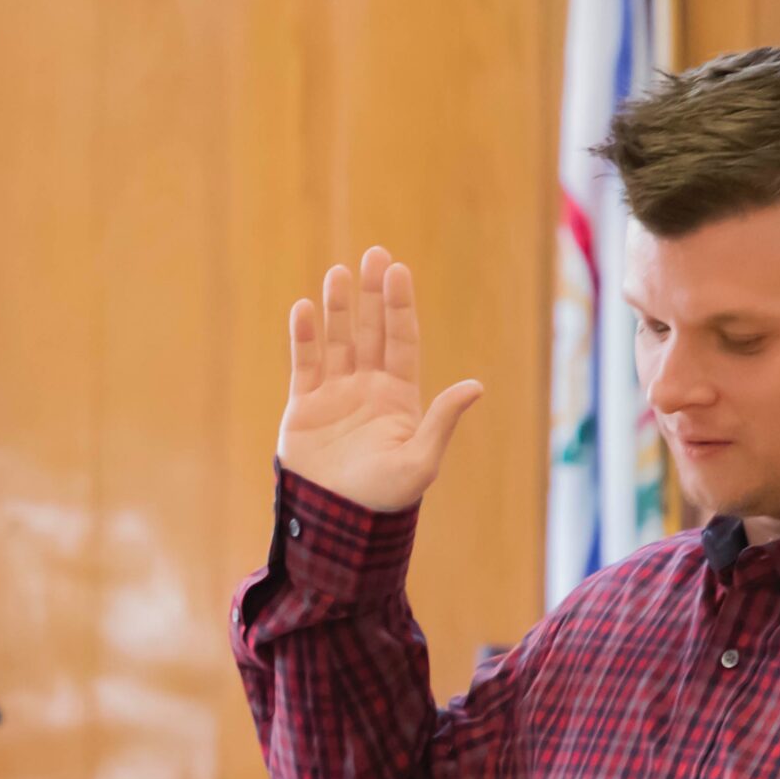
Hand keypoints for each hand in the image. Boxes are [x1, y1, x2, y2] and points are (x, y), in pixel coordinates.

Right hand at [276, 246, 482, 512]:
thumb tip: (475, 386)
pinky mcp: (304, 407)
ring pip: (337, 340)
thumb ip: (441, 420)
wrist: (338, 524)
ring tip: (337, 274)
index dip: (399, 306)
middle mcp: (367, 388)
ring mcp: (335, 394)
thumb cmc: (384, 497)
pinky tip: (304, 309)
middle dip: (373, 294)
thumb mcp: (420, 461)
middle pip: (371, 331)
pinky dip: (304, 337)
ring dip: (339, 308)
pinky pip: (304, 364)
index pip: (401, 341)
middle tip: (374, 254)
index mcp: (399, 397)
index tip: (397, 271)